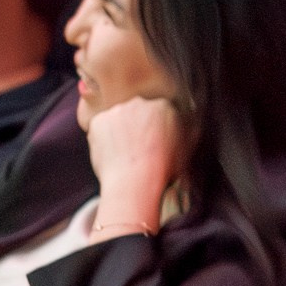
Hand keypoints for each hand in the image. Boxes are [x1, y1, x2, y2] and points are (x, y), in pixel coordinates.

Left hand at [86, 97, 190, 233]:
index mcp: (164, 106)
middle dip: (137, 126)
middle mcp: (140, 103)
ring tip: (125, 154)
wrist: (134, 182)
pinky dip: (103, 138)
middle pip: (137, 111)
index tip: (154, 141)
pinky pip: (100, 127)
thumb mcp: (186, 149)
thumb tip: (187, 125)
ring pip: (118, 119)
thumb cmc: (161, 170)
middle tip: (138, 148)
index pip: (158, 111)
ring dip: (120, 131)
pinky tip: (112, 154)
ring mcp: (117, 111)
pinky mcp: (98, 121)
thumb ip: (186, 130)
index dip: (156, 128)